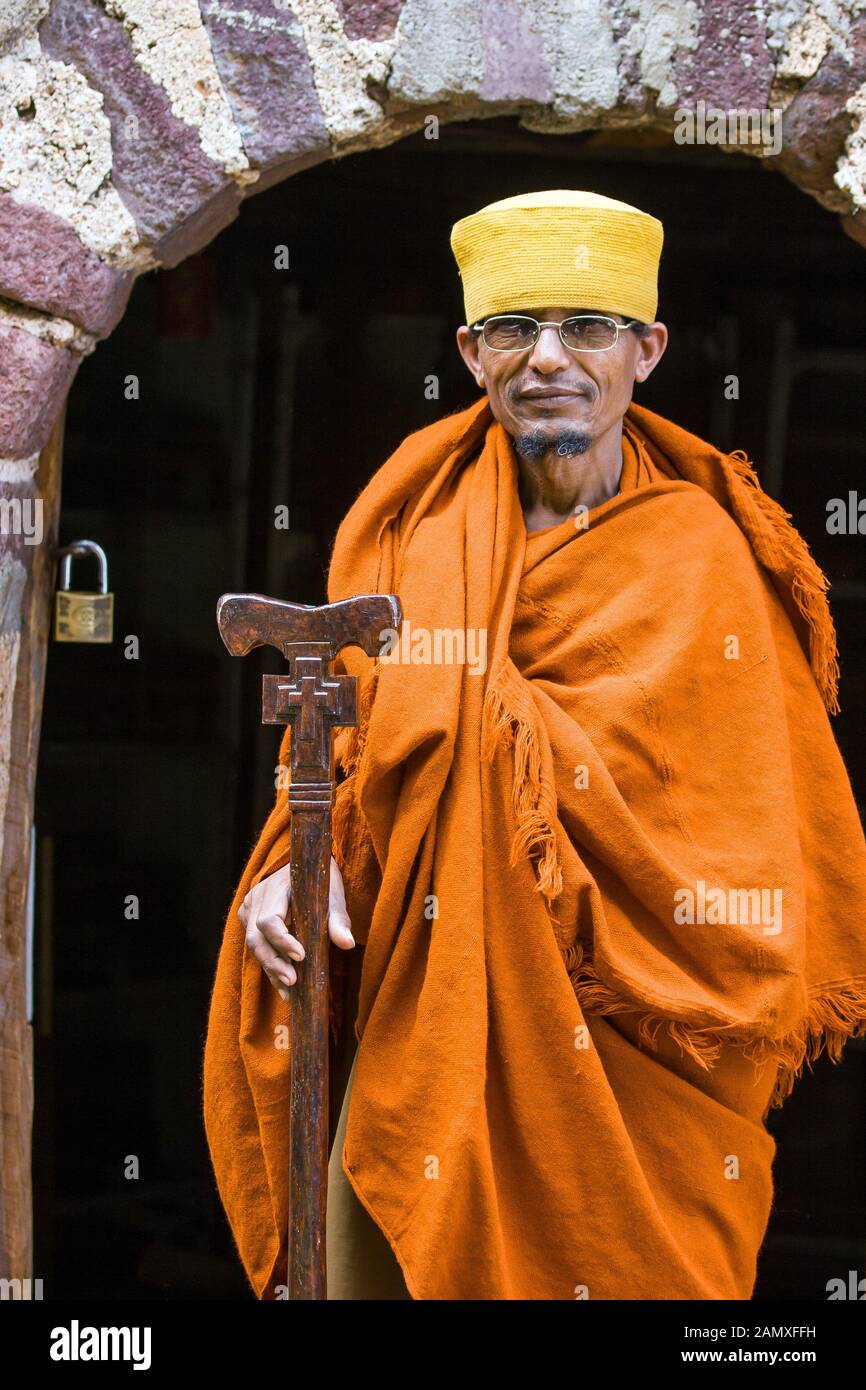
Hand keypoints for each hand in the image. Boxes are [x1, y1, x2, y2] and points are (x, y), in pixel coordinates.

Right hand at [238, 855, 354, 998]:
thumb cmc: (321, 881)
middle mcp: (257, 897)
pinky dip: (269, 965)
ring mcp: (249, 908)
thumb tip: (348, 944)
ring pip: (253, 944)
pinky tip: (283, 985)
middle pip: (256, 937)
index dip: (282, 940)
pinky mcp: (248, 919)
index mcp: (277, 887)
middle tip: (293, 981)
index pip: (269, 919)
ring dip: (270, 968)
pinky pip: (256, 946)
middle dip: (274, 962)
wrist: (307, 866)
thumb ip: (338, 919)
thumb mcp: (334, 896)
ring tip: (289, 989)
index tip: (301, 956)